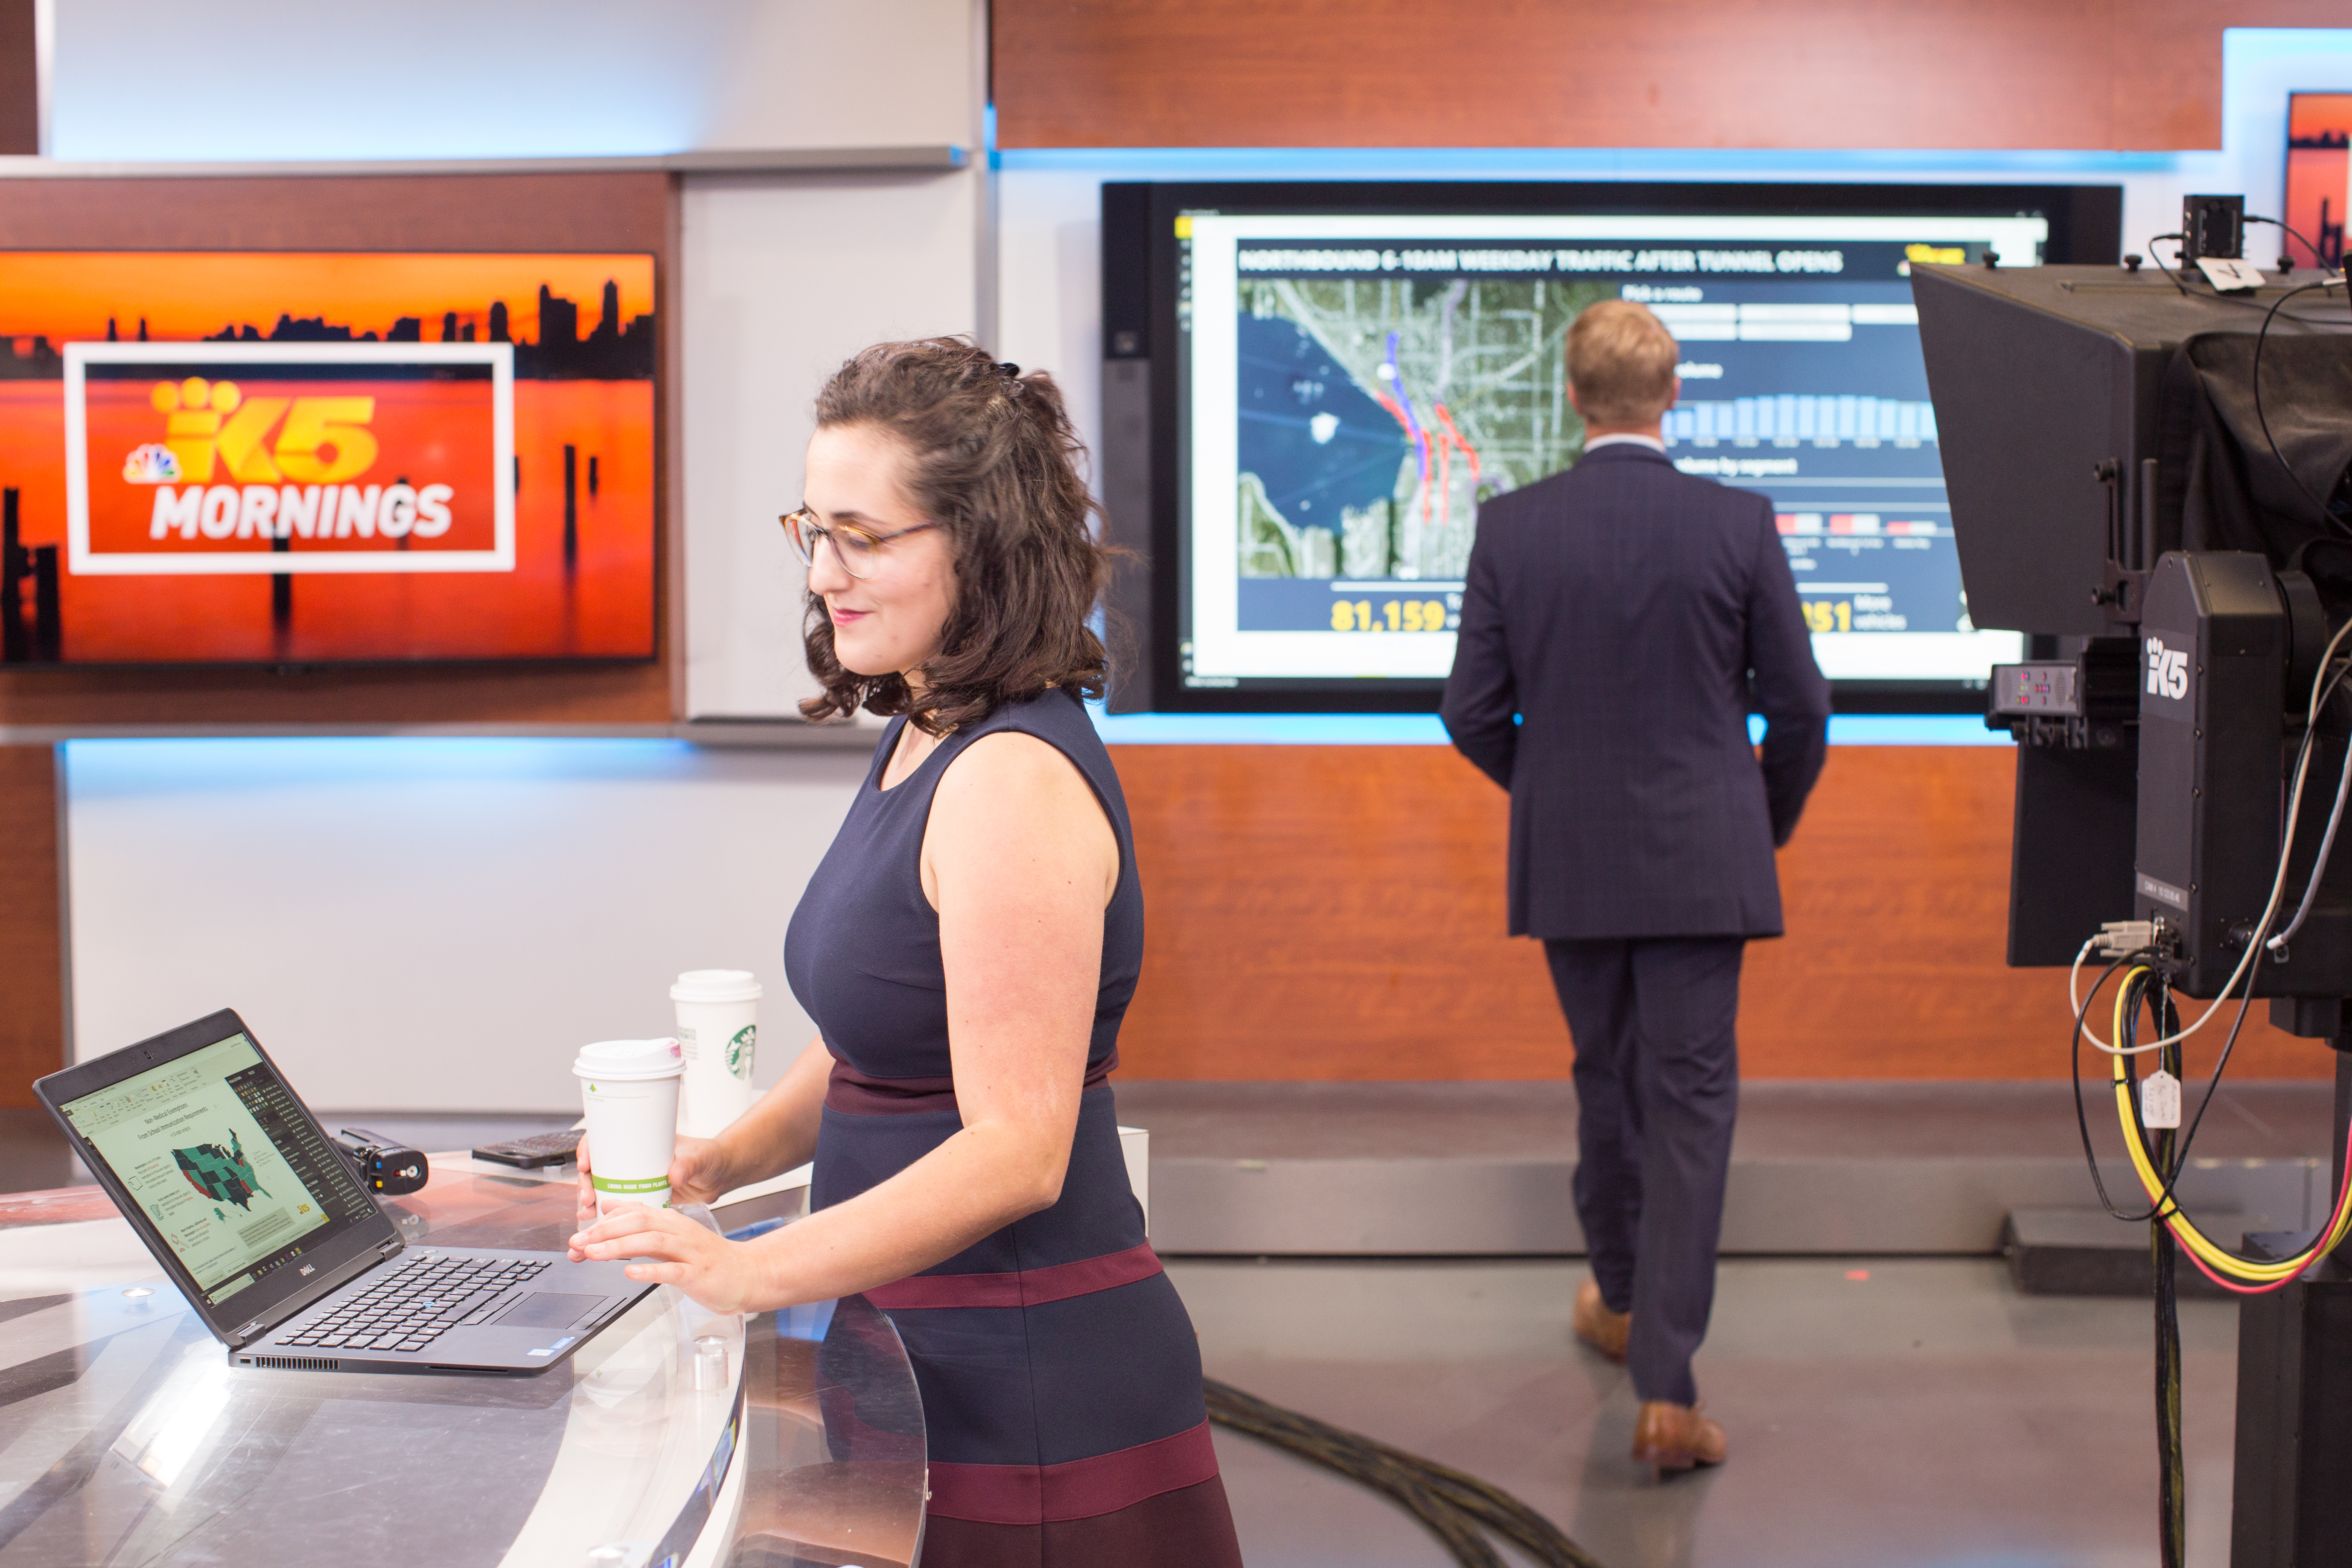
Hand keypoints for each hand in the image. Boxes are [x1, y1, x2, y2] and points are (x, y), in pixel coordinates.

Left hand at [567, 1203, 769, 1313]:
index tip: (579, 1232)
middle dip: (605, 1231)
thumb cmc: (707, 1258)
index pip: (634, 1212)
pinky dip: (650, 1271)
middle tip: (579, 1241)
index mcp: (672, 1221)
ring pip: (652, 1242)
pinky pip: (673, 1271)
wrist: (746, 1274)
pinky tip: (630, 1273)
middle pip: (640, 1222)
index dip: (604, 1221)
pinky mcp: (698, 1274)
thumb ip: (643, 1220)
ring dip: (619, 1247)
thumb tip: (611, 1205)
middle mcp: (680, 1232)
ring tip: (594, 1253)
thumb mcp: (673, 1234)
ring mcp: (690, 1252)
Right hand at [572, 1134, 735, 1253]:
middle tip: (587, 1198)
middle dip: (585, 1183)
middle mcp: (634, 1161)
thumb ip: (687, 1165)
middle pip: (597, 1167)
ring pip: (602, 1189)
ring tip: (586, 1215)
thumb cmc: (709, 1158)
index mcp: (643, 1142)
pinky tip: (595, 1225)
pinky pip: (617, 1207)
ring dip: (589, 1202)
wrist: (719, 1178)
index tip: (586, 1164)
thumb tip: (674, 1174)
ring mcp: (635, 1180)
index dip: (590, 1149)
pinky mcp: (641, 1199)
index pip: (606, 1139)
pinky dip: (603, 1217)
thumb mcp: (699, 1157)